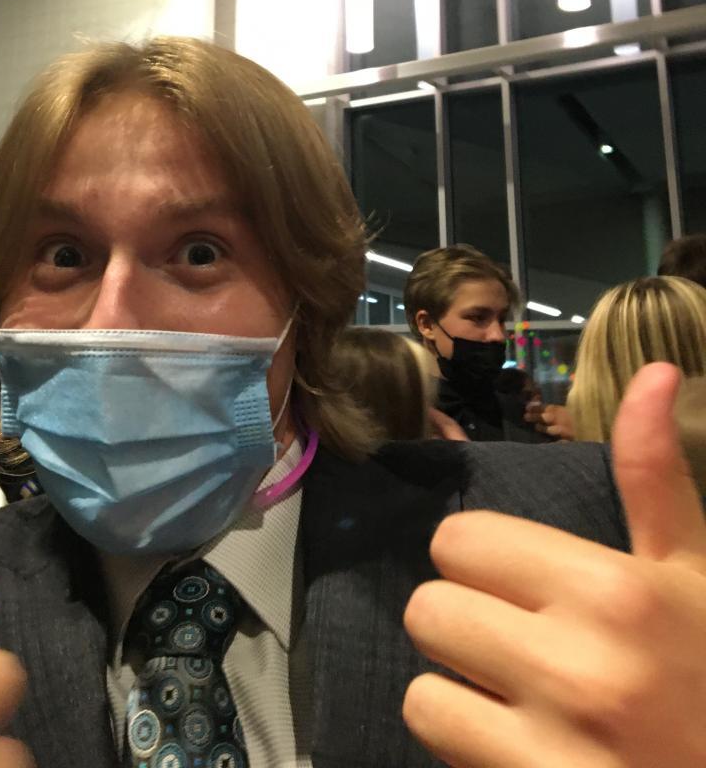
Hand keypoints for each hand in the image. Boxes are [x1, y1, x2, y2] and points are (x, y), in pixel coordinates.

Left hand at [403, 363, 705, 766]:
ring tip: (520, 703)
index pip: (461, 541)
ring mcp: (552, 752)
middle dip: (467, 624)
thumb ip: (656, 479)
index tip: (522, 585)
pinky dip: (466, 749)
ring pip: (423, 690)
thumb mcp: (697, 578)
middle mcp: (579, 668)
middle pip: (430, 610)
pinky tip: (521, 750)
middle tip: (522, 647)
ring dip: (460, 694)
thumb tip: (658, 372)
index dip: (483, 561)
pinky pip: (439, 750)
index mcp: (616, 594)